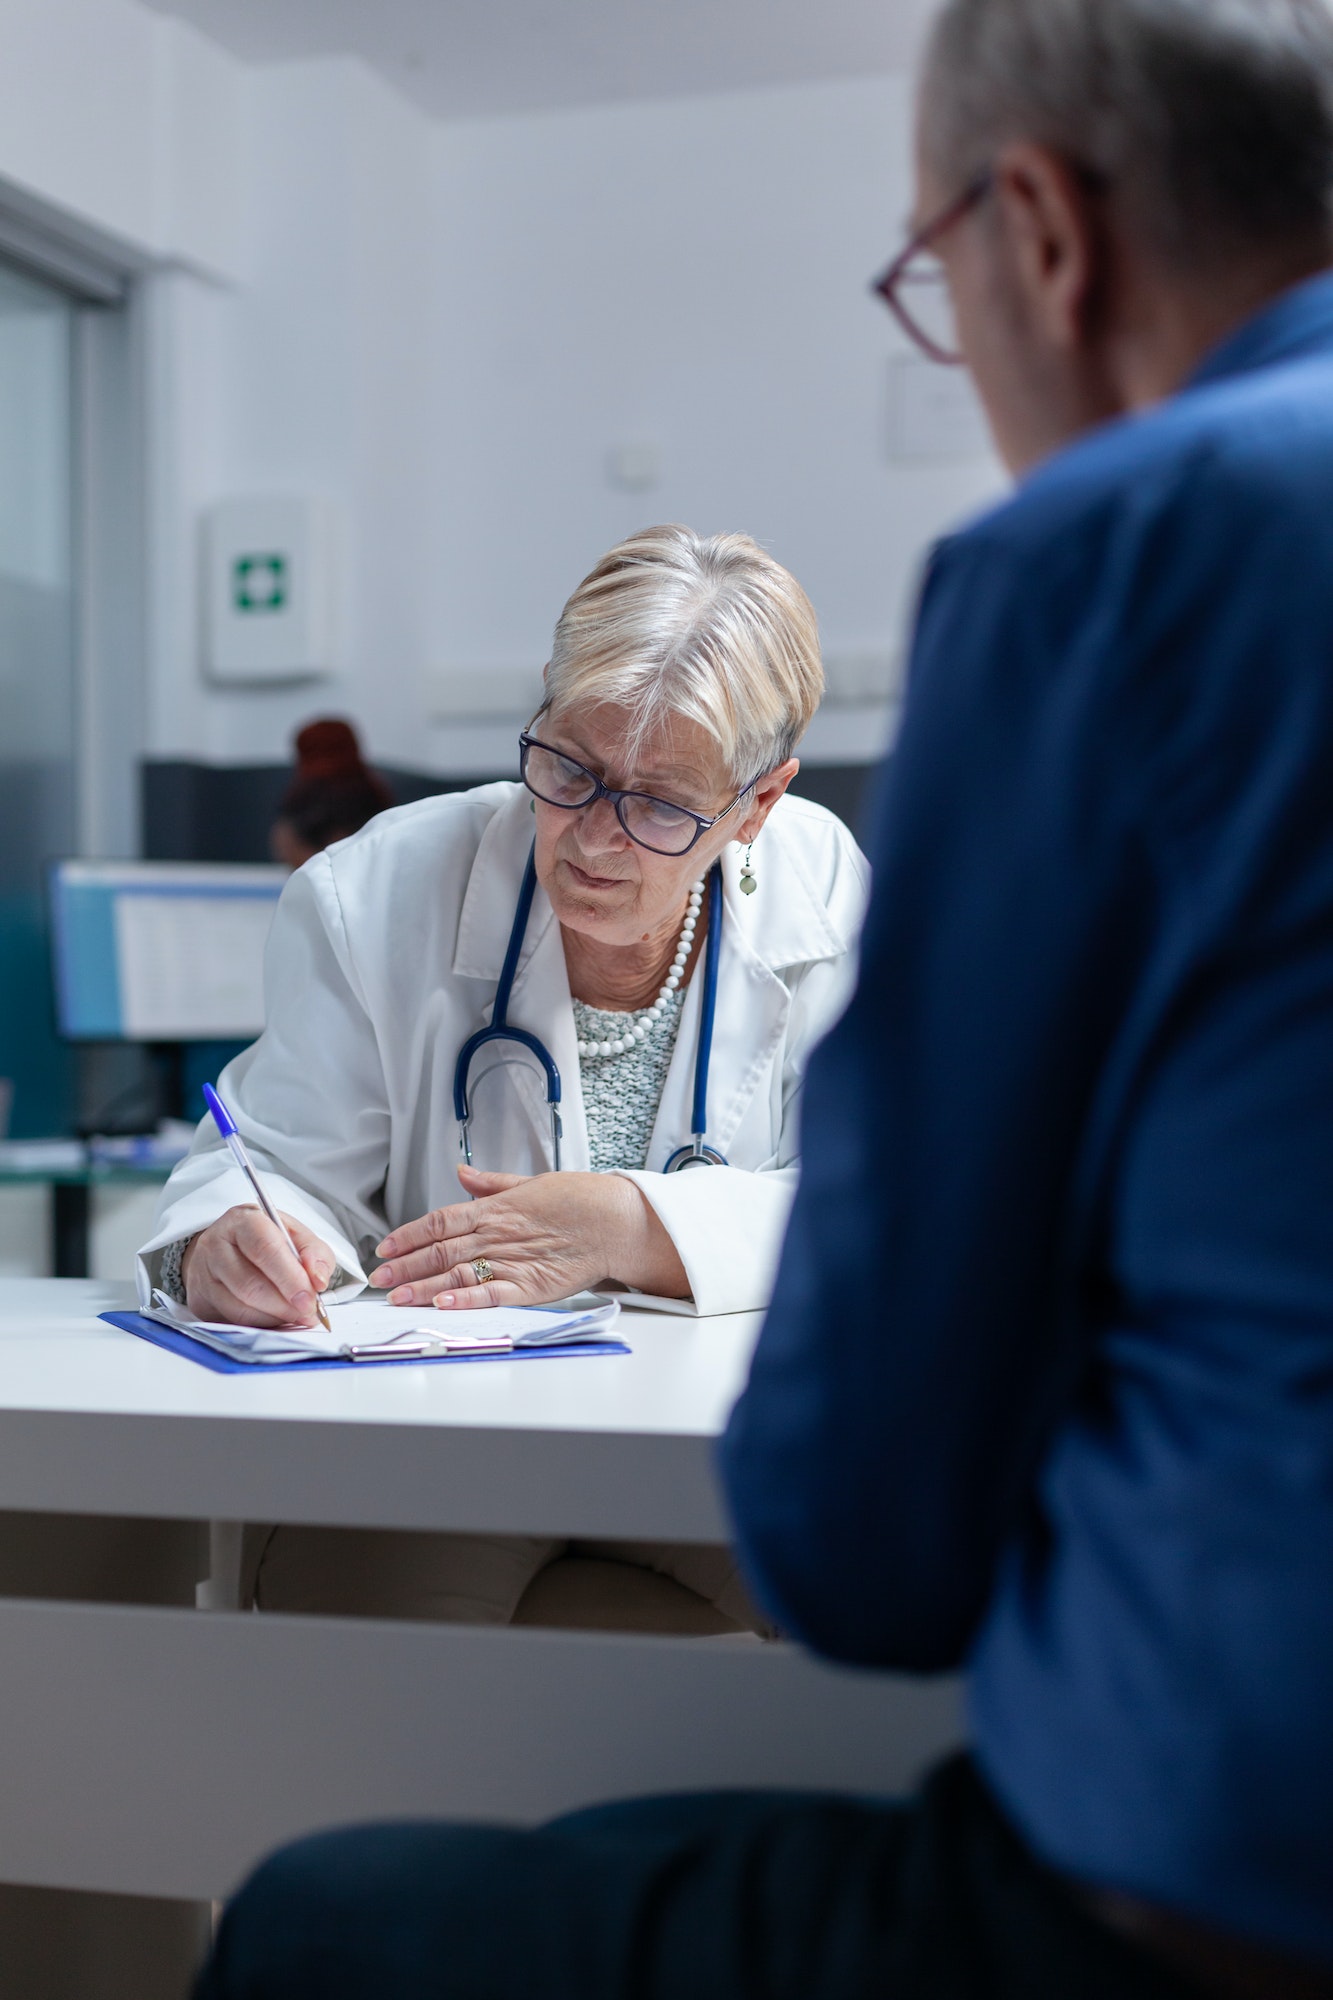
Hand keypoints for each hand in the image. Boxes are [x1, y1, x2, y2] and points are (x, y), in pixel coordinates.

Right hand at [180, 1206, 334, 1327]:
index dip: (290, 1276)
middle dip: (284, 1304)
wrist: (226, 1247)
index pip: (265, 1248)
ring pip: (240, 1307)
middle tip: (307, 1312)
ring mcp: (204, 1275)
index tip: (310, 1296)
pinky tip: (276, 1319)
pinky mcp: (200, 1300)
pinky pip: (233, 1321)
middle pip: (250, 1283)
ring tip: (295, 1316)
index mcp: (244, 1221)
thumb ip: (314, 1253)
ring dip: (274, 1317)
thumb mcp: (295, 1235)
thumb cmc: (264, 1241)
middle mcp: (217, 1245)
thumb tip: (318, 1279)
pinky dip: (260, 1325)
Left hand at [369, 1166, 688, 1308]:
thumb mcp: (531, 1183)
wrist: (617, 1220)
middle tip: (377, 1278)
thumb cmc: (580, 1201)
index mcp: (495, 1209)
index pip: (439, 1221)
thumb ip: (493, 1184)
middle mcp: (497, 1233)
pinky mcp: (530, 1285)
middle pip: (439, 1250)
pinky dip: (464, 1298)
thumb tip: (462, 1173)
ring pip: (457, 1273)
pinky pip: (490, 1292)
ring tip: (396, 1296)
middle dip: (404, 1265)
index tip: (384, 1247)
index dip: (408, 1235)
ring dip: (422, 1286)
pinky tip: (442, 1302)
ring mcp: (512, 1260)